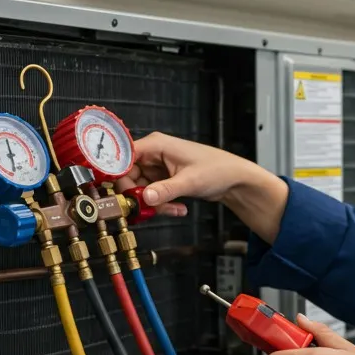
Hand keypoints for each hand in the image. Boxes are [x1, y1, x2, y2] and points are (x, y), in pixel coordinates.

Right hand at [124, 132, 287, 241]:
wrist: (235, 180)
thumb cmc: (217, 170)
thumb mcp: (189, 181)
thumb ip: (165, 190)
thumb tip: (144, 198)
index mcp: (156, 144)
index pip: (124, 157)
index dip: (120, 176)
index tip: (123, 195)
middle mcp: (154, 154)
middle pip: (129, 176)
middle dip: (138, 196)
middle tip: (148, 209)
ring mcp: (158, 167)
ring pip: (140, 189)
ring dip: (153, 204)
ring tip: (173, 209)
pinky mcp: (163, 179)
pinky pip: (152, 195)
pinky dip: (161, 205)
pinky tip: (178, 208)